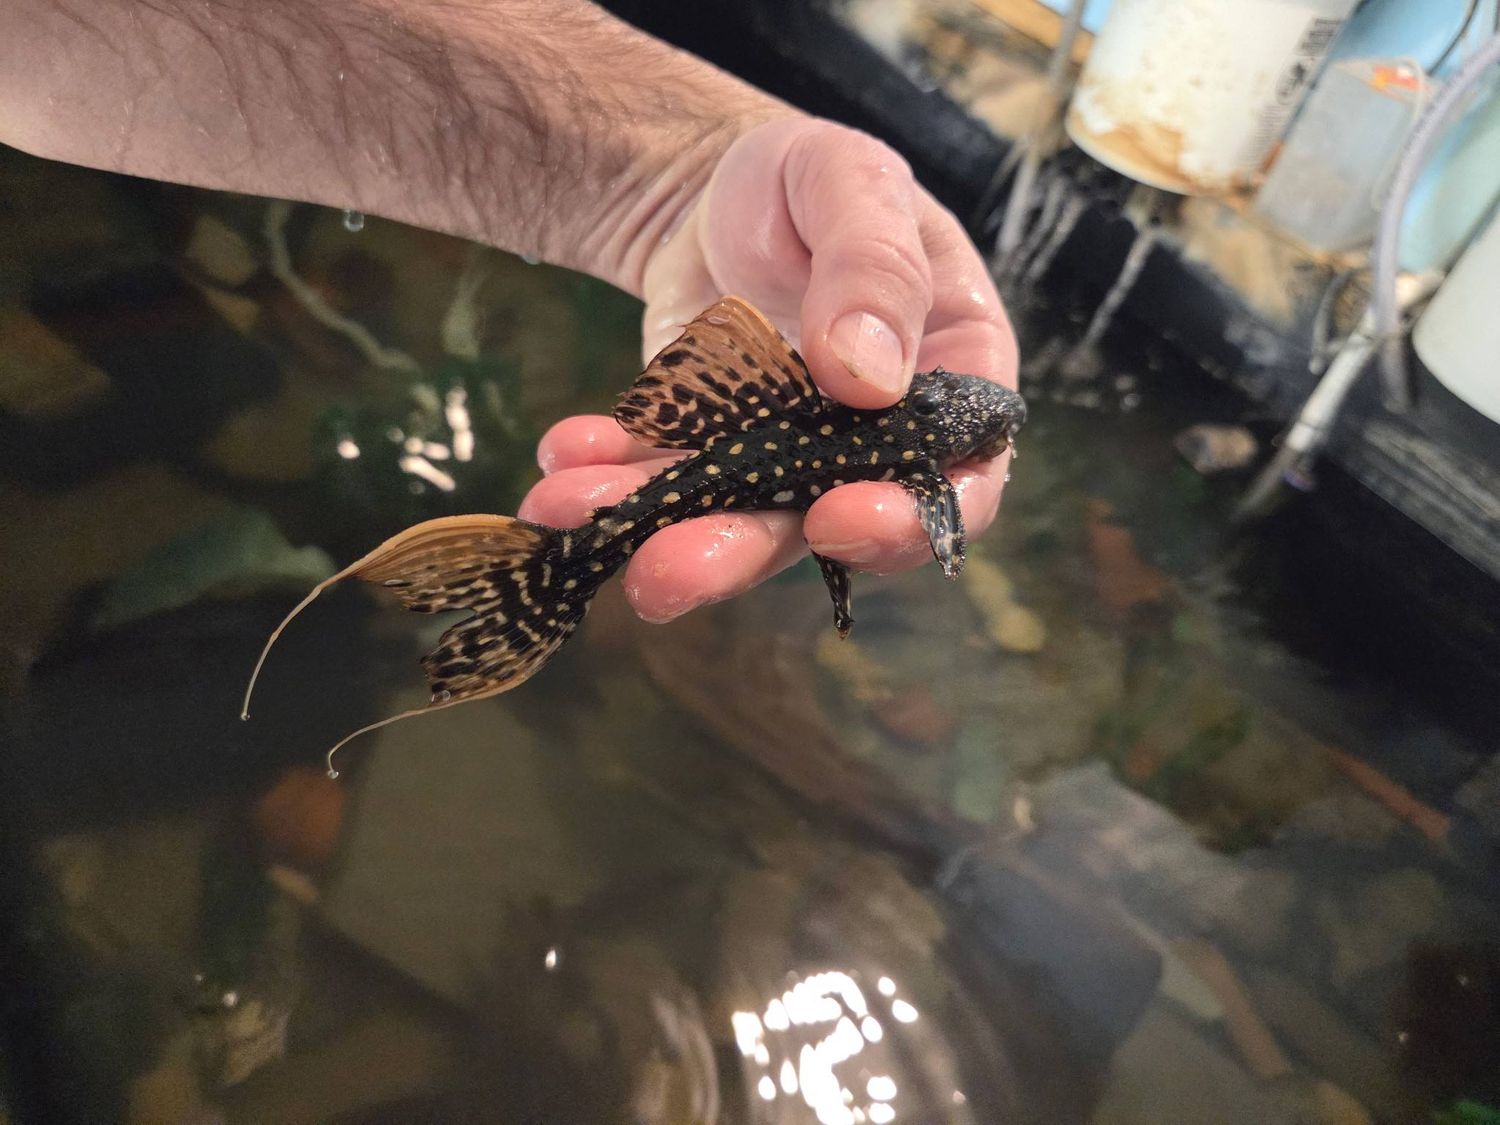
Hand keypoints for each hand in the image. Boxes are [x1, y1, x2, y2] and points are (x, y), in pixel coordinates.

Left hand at [519, 117, 1017, 622]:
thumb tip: (870, 376)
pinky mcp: (713, 460)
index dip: (912, 517)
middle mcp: (877, 440)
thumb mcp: (848, 181)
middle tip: (670, 567)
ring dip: (661, 531)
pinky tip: (565, 464)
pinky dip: (612, 483)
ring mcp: (791, 459)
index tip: (839, 519)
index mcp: (950, 373)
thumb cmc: (808, 178)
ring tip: (574, 513)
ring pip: (739, 521)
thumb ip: (873, 267)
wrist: (715, 189)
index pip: (961, 476)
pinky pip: (667, 486)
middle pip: (832, 524)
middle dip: (745, 550)